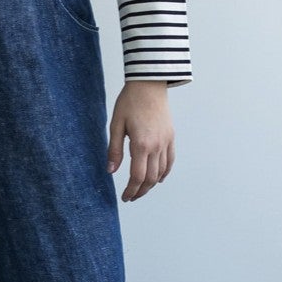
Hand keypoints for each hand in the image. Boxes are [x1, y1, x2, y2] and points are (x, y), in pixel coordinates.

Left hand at [107, 80, 173, 200]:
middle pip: (150, 178)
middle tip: (131, 197)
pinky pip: (170, 161)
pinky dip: (164, 173)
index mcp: (141, 144)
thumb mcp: (116, 124)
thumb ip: (114, 149)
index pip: (137, 177)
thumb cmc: (129, 102)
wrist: (149, 84)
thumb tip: (111, 171)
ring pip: (161, 172)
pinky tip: (157, 178)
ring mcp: (166, 142)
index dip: (131, 190)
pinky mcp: (171, 137)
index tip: (124, 197)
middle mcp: (156, 146)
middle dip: (140, 191)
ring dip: (151, 184)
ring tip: (140, 189)